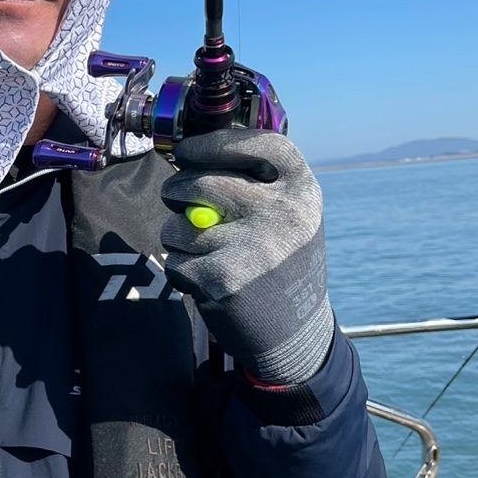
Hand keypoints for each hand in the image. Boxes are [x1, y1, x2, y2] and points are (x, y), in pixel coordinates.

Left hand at [159, 129, 333, 383]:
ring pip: (178, 225)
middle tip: (176, 201)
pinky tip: (207, 281)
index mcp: (302, 191)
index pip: (259, 145)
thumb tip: (187, 156)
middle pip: (201, 183)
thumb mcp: (290, 215)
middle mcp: (283, 214)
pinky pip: (175, 261)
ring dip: (176, 238)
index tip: (187, 151)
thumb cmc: (281, 264)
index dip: (215, 143)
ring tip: (205, 253)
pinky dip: (180, 271)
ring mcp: (255, 246)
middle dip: (175, 192)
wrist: (297, 333)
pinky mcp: (225, 279)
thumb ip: (254, 184)